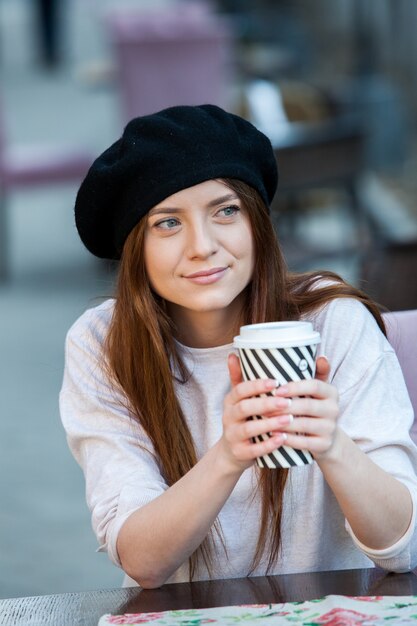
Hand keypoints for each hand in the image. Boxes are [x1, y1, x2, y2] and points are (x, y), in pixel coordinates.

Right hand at [218, 353, 290, 472]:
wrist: (231, 453)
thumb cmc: (243, 420)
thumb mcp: (238, 400)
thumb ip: (239, 378)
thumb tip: (234, 353)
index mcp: (231, 400)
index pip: (241, 389)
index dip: (257, 385)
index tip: (276, 382)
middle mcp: (228, 417)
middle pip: (245, 408)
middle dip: (266, 404)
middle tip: (287, 402)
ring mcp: (232, 436)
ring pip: (249, 429)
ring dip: (269, 424)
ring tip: (288, 420)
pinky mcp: (239, 452)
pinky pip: (253, 450)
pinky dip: (267, 445)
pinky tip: (282, 440)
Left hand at [273, 355, 339, 459]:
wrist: (324, 439)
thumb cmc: (311, 408)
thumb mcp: (313, 390)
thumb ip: (312, 372)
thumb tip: (321, 356)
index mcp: (331, 392)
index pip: (314, 385)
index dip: (295, 387)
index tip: (276, 389)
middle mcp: (334, 409)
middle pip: (307, 406)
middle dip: (284, 406)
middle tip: (263, 406)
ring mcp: (330, 428)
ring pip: (304, 425)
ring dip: (283, 423)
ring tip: (265, 420)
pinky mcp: (324, 445)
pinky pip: (305, 443)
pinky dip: (289, 440)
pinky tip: (275, 436)